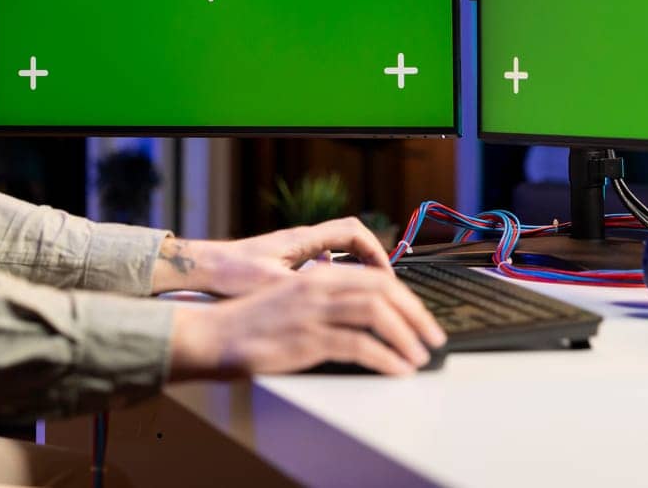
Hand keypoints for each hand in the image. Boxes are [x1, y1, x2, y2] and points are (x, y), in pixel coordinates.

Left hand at [151, 217, 392, 296]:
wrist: (204, 268)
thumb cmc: (231, 273)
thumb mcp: (270, 284)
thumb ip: (303, 287)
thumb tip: (334, 296)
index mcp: (303, 240)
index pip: (353, 233)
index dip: (375, 252)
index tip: (386, 277)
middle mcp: (303, 240)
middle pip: (352, 238)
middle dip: (374, 259)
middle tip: (387, 287)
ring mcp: (296, 250)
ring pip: (339, 251)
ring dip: (358, 267)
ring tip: (371, 295)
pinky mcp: (288, 262)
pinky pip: (325, 261)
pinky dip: (340, 274)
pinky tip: (339, 297)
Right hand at [168, 264, 446, 377]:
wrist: (214, 334)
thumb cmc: (252, 323)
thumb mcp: (293, 299)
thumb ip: (325, 298)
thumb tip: (362, 312)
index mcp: (318, 276)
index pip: (377, 279)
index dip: (407, 298)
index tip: (422, 319)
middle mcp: (319, 287)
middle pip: (383, 291)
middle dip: (416, 315)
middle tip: (433, 338)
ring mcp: (313, 312)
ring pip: (376, 314)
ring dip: (406, 337)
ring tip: (419, 356)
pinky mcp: (306, 339)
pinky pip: (359, 346)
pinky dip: (385, 358)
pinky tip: (397, 369)